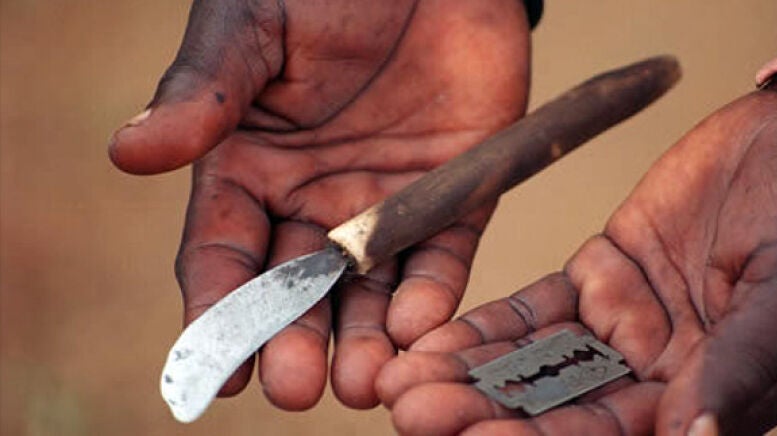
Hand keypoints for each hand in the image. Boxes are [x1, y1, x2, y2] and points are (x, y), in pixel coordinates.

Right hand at [109, 0, 529, 409]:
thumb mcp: (253, 28)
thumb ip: (205, 91)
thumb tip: (130, 152)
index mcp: (252, 169)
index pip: (225, 255)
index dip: (218, 313)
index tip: (216, 368)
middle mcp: (315, 201)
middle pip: (298, 291)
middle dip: (295, 341)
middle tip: (295, 386)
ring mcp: (385, 205)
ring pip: (368, 291)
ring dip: (362, 340)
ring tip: (359, 382)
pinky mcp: (454, 197)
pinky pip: (440, 257)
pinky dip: (429, 295)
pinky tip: (416, 325)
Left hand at [376, 85, 776, 434]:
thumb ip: (740, 365)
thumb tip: (695, 435)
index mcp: (710, 394)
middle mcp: (658, 373)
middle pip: (558, 410)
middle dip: (484, 415)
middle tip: (414, 412)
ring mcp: (623, 325)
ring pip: (534, 365)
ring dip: (469, 376)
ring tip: (404, 383)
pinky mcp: (599, 275)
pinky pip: (534, 309)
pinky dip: (485, 329)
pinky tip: (435, 341)